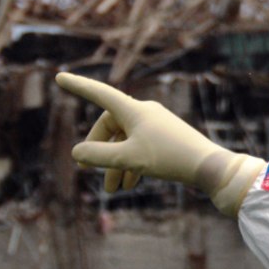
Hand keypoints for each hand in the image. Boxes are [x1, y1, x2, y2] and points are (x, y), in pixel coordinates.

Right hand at [55, 72, 265, 215]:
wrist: (209, 166)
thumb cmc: (169, 158)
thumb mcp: (129, 159)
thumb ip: (99, 157)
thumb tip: (77, 153)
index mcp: (133, 110)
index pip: (99, 93)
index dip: (78, 86)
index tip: (59, 77)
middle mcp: (144, 112)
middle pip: (110, 126)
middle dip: (99, 150)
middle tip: (87, 171)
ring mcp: (156, 124)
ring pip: (125, 141)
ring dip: (116, 164)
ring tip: (113, 190)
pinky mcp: (166, 137)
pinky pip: (140, 147)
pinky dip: (131, 164)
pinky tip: (131, 184)